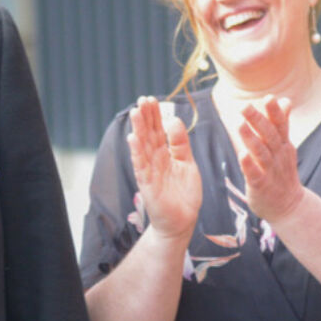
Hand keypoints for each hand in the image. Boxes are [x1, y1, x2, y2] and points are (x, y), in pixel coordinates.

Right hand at [125, 96, 200, 240]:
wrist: (182, 222)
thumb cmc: (184, 194)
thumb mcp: (187, 164)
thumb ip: (181, 144)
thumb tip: (174, 120)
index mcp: (164, 155)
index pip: (157, 131)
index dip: (155, 115)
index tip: (152, 99)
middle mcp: (154, 161)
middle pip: (148, 135)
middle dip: (145, 117)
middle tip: (142, 99)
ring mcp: (149, 172)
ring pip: (142, 146)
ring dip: (138, 129)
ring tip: (135, 112)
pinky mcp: (147, 184)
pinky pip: (140, 165)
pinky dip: (136, 151)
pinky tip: (132, 138)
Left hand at [230, 96, 305, 223]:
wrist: (289, 206)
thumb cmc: (282, 172)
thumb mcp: (285, 147)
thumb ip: (282, 124)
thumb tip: (285, 100)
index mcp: (283, 144)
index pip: (280, 125)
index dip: (274, 112)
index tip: (268, 97)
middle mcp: (278, 155)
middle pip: (269, 135)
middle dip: (257, 120)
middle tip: (244, 106)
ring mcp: (270, 171)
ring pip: (261, 152)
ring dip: (250, 138)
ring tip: (239, 125)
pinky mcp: (261, 186)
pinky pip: (255, 174)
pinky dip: (249, 165)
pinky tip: (242, 155)